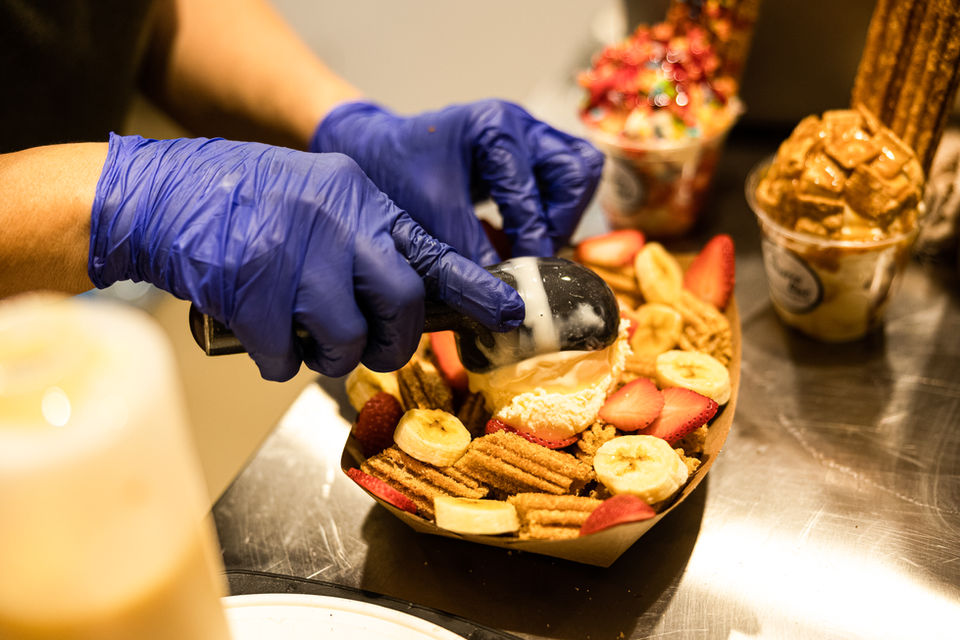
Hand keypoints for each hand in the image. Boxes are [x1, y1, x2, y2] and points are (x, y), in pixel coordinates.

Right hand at [89, 134, 523, 380]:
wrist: (165, 194)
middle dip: (395, 340)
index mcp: (360, 199)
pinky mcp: (254, 289)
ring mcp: (296, 254)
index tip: (508, 314)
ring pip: (347, 338)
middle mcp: (337, 221)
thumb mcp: (323, 196)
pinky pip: (285, 357)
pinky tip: (262, 338)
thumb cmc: (249, 202)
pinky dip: (277, 361)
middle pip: (402, 303)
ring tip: (306, 337)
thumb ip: (367, 239)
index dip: (475, 289)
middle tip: (375, 346)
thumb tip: (411, 300)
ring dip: (330, 355)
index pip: (432, 250)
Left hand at [310, 99, 603, 264]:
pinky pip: (563, 183)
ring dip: (562, 216)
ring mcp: (528, 137)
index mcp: (495, 127)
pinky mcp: (528, 157)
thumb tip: (506, 295)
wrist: (372, 152)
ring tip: (532, 246)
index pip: (537, 190)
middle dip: (561, 220)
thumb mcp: (429, 214)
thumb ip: (470, 253)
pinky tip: (520, 238)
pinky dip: (551, 213)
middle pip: (578, 172)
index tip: (522, 272)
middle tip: (534, 253)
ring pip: (579, 174)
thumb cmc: (393, 171)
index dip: (532, 238)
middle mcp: (520, 126)